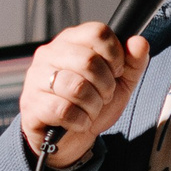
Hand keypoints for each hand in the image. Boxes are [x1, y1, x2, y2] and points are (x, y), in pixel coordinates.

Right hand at [20, 23, 150, 169]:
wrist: (70, 138)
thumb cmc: (90, 104)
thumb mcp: (119, 82)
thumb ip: (133, 61)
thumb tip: (139, 43)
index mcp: (71, 41)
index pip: (97, 32)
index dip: (115, 55)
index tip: (116, 71)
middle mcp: (50, 54)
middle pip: (89, 60)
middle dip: (106, 85)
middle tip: (103, 96)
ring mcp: (36, 78)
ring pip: (76, 87)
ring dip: (93, 105)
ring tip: (90, 109)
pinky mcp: (31, 104)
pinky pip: (64, 110)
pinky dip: (80, 120)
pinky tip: (78, 121)